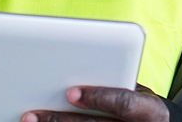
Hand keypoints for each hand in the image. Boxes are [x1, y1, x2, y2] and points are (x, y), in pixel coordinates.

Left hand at [23, 86, 168, 121]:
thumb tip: (78, 66)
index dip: (98, 97)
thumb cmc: (146, 108)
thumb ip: (117, 82)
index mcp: (151, 112)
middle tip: (32, 114)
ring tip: (30, 120)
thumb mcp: (142, 94)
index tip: (71, 92)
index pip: (124, 104)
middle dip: (60, 121)